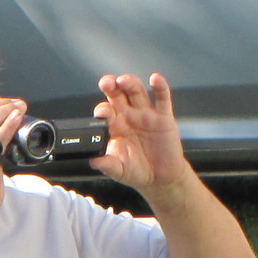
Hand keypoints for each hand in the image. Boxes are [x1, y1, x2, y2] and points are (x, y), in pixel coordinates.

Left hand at [91, 72, 195, 193]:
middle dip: (112, 86)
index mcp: (115, 127)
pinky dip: (160, 87)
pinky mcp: (164, 117)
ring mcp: (146, 114)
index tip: (103, 113)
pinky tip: (155, 79)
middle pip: (118, 95)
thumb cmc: (137, 171)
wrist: (161, 178)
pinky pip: (162, 98)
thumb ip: (107, 164)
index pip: (106, 112)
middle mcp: (129, 116)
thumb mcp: (119, 170)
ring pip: (137, 92)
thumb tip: (93, 161)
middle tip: (107, 82)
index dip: (103, 109)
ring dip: (130, 83)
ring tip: (124, 81)